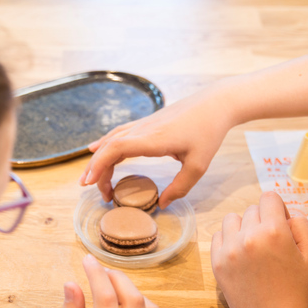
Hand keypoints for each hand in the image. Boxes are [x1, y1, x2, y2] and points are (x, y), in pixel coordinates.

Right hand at [80, 82, 237, 208]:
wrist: (216, 103)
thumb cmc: (209, 132)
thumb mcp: (198, 165)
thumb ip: (180, 187)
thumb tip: (162, 204)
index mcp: (153, 139)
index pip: (116, 149)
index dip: (99, 165)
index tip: (92, 183)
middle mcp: (143, 129)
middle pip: (109, 147)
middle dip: (96, 168)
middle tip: (94, 191)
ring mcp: (144, 124)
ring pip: (112, 139)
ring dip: (99, 158)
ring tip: (91, 177)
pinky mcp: (148, 122)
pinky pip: (120, 134)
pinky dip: (106, 144)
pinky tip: (97, 149)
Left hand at [210, 192, 307, 307]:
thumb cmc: (300, 291)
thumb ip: (301, 224)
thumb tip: (284, 213)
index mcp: (274, 231)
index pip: (269, 198)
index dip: (279, 210)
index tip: (283, 227)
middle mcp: (248, 237)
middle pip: (252, 210)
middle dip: (263, 221)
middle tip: (273, 245)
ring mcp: (229, 251)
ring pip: (232, 220)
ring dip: (244, 228)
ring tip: (255, 248)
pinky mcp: (217, 264)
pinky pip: (218, 236)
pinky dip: (229, 241)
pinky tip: (242, 256)